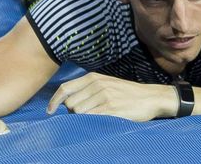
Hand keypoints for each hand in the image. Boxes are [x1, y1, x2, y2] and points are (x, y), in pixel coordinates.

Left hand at [47, 73, 176, 121]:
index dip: (54, 101)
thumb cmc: (126, 93)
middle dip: (72, 113)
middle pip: (70, 104)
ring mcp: (104, 96)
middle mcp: (96, 85)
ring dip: (82, 119)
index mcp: (93, 78)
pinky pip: (90, 118)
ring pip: (78, 112)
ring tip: (96, 117)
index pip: (65, 88)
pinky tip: (98, 121)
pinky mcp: (111, 108)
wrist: (150, 97)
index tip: (49, 111)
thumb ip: (88, 89)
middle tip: (86, 114)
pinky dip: (89, 122)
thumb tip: (67, 102)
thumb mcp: (106, 83)